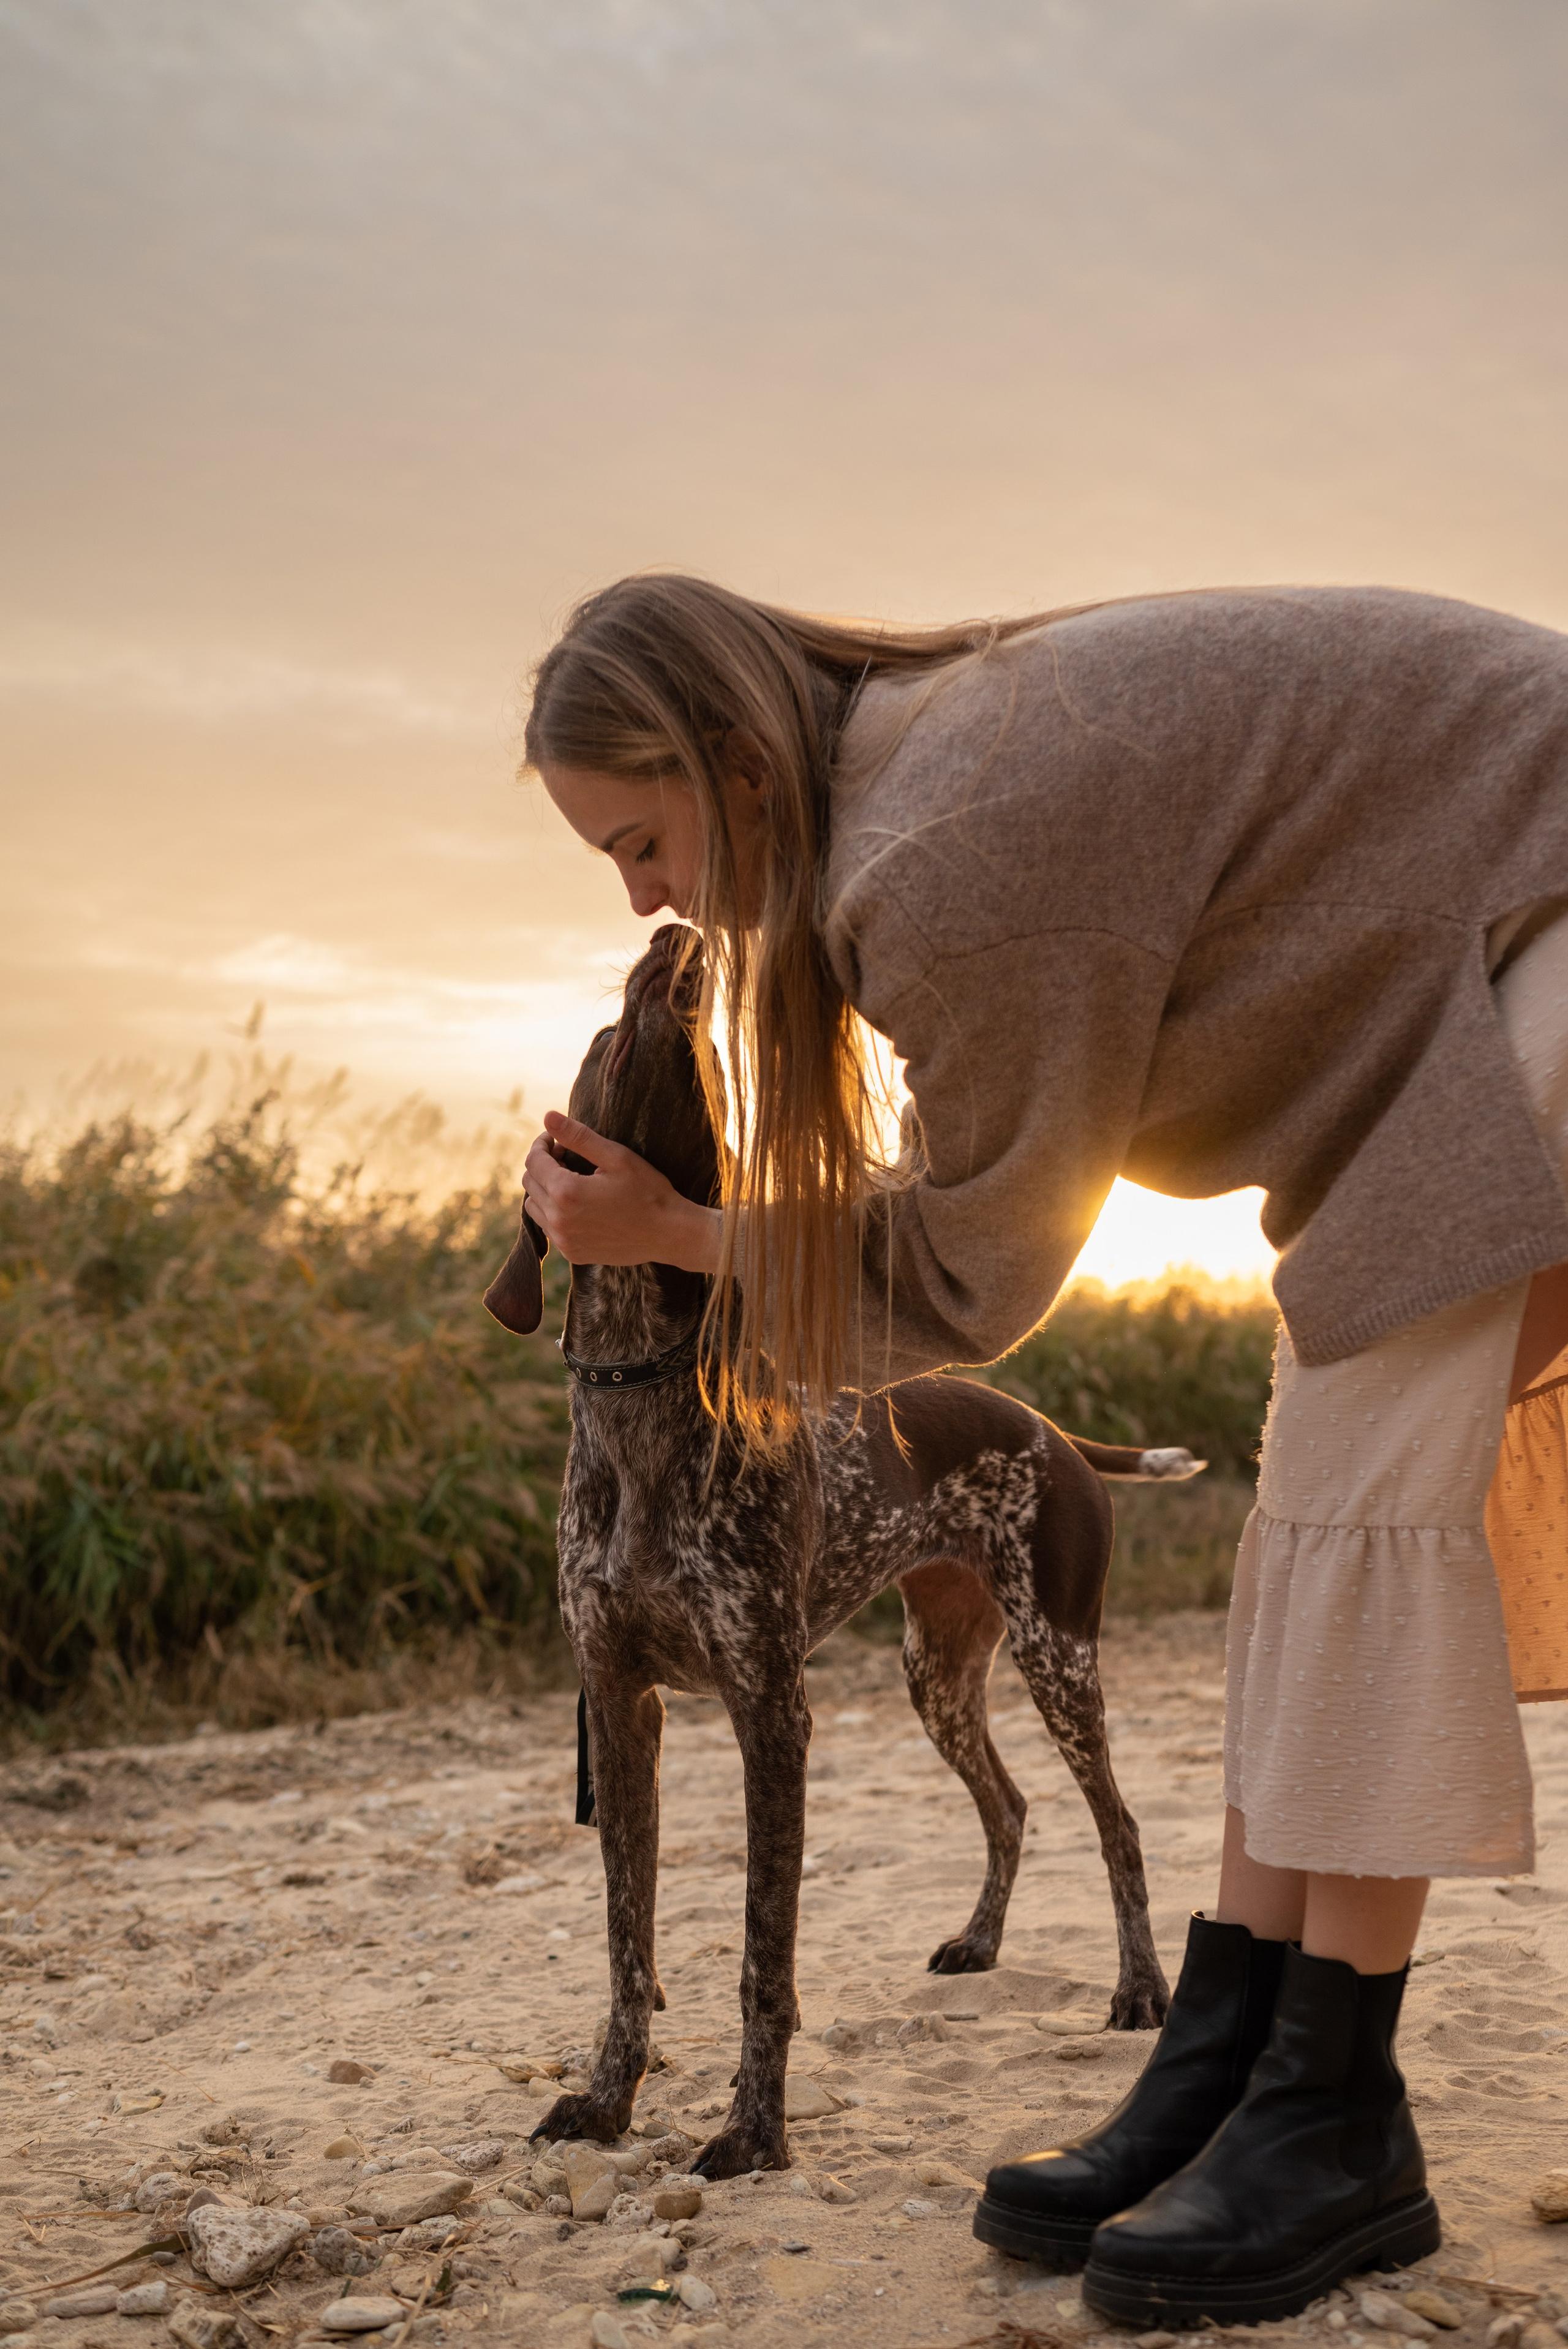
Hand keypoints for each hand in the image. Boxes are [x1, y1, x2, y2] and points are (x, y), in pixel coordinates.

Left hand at [522, 1111, 722, 1272]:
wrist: (669, 1233)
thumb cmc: (647, 1191)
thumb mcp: (616, 1157)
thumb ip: (578, 1137)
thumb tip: (548, 1117)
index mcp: (566, 1192)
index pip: (534, 1161)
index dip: (543, 1144)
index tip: (559, 1139)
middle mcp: (558, 1220)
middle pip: (529, 1183)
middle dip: (543, 1164)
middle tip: (567, 1155)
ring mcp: (564, 1241)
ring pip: (534, 1206)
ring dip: (545, 1189)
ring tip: (572, 1179)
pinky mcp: (572, 1253)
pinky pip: (548, 1228)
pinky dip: (555, 1212)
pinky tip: (579, 1204)